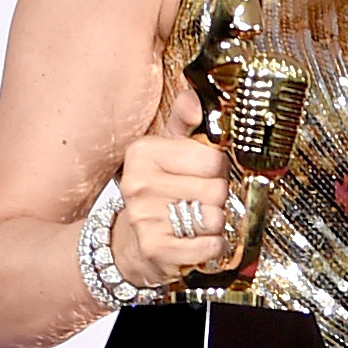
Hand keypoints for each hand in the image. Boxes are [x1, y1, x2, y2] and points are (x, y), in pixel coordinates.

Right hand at [112, 86, 230, 287]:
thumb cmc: (156, 193)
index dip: (217, 169)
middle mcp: (139, 183)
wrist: (130, 243)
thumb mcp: (166, 151)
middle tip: (199, 201)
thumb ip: (185, 122)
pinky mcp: (156, 249)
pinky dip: (213, 247)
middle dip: (217, 198)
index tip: (203, 174)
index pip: (212, 158)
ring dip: (215, 224)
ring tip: (196, 221)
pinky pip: (210, 246)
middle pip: (217, 189)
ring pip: (215, 218)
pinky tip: (198, 241)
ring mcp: (145, 218)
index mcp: (143, 152)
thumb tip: (197, 97)